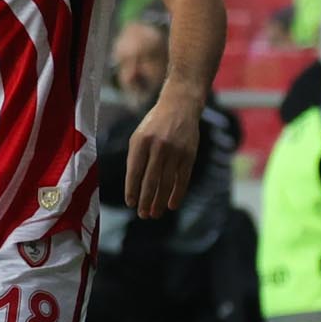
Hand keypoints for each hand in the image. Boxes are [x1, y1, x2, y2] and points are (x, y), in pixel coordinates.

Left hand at [125, 92, 200, 218]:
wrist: (179, 107)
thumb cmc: (153, 125)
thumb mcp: (138, 137)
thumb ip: (135, 159)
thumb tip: (134, 186)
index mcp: (140, 142)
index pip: (134, 171)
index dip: (132, 189)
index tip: (130, 204)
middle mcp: (158, 147)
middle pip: (151, 180)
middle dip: (146, 200)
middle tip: (143, 215)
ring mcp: (175, 151)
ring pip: (167, 182)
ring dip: (160, 201)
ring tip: (154, 213)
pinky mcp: (190, 155)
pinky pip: (182, 178)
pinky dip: (177, 193)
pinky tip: (172, 205)